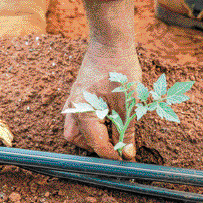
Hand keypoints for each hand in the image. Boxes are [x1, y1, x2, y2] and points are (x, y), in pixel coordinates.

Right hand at [63, 41, 141, 159]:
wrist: (111, 42)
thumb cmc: (120, 70)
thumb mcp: (129, 103)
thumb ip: (126, 131)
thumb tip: (128, 154)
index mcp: (83, 110)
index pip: (95, 143)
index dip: (110, 154)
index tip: (124, 159)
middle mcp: (73, 107)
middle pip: (76, 139)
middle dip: (95, 146)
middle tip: (116, 146)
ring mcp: (74, 100)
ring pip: (76, 128)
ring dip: (92, 135)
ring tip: (113, 131)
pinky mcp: (79, 94)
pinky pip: (79, 115)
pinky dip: (92, 122)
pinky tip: (108, 117)